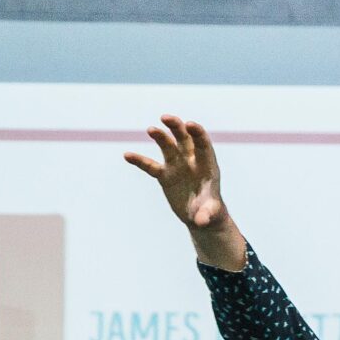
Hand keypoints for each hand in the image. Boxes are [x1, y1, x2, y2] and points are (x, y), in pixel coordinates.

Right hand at [124, 117, 245, 269]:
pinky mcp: (165, 175)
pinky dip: (139, 160)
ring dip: (159, 136)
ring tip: (151, 129)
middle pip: (183, 137)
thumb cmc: (210, 212)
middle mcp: (191, 160)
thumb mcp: (212, 214)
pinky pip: (150, 165)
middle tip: (166, 118)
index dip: (197, 133)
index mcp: (206, 164)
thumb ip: (208, 214)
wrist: (201, 216)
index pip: (202, 143)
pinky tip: (127, 155)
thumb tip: (200, 221)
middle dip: (176, 127)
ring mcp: (177, 165)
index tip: (189, 125)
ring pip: (167, 146)